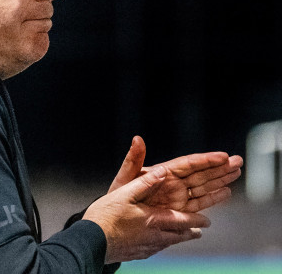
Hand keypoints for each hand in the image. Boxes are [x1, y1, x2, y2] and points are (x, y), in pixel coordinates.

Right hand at [85, 166, 210, 262]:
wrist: (91, 242)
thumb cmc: (105, 216)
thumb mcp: (124, 193)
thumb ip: (145, 183)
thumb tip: (163, 171)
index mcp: (153, 219)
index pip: (182, 220)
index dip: (196, 220)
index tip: (206, 221)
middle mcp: (154, 236)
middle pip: (179, 236)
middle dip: (191, 232)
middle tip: (199, 231)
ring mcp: (145, 248)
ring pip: (168, 244)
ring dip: (177, 238)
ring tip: (182, 236)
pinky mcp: (136, 254)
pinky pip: (155, 250)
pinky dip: (161, 244)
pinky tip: (156, 244)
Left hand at [108, 136, 242, 211]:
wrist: (117, 218)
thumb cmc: (118, 195)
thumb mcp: (125, 177)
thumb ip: (133, 159)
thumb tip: (137, 138)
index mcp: (162, 172)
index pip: (188, 164)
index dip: (206, 160)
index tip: (223, 156)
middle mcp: (173, 183)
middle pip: (201, 173)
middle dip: (220, 168)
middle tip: (238, 161)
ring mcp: (177, 197)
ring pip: (204, 187)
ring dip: (220, 180)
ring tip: (237, 172)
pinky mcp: (179, 211)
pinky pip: (199, 204)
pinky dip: (213, 198)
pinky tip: (226, 192)